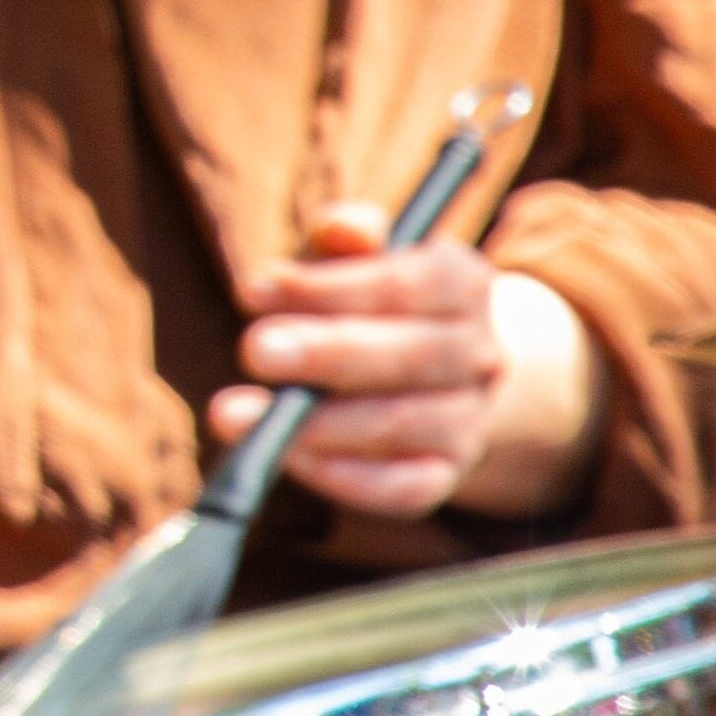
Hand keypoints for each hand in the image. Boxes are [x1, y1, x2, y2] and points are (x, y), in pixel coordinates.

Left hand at [212, 203, 606, 520]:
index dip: (331, 287)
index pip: (411, 282)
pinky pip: (400, 487)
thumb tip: (342, 228)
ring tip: (235, 414)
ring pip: (403, 423)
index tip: (251, 289)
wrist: (427, 374)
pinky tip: (284, 457)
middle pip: (413, 355)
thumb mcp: (354, 256)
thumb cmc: (365, 300)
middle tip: (251, 349)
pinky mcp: (441, 475)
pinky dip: (339, 475)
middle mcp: (480, 354)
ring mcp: (468, 420)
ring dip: (317, 422)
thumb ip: (347, 235)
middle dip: (326, 353)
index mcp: (465, 283)